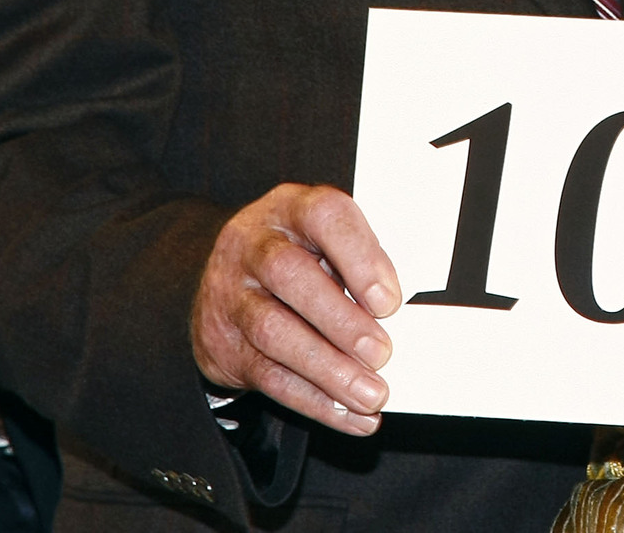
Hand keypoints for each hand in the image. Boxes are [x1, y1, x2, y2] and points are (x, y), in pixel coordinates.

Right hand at [190, 183, 400, 437]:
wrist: (227, 279)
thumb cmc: (300, 254)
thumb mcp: (326, 240)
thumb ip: (359, 262)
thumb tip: (400, 310)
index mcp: (292, 207)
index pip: (324, 216)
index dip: (360, 256)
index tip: (390, 300)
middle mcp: (254, 245)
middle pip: (290, 276)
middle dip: (342, 320)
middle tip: (383, 353)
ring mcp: (231, 295)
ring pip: (274, 333)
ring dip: (329, 370)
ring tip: (372, 394)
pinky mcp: (223, 345)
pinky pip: (268, 377)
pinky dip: (314, 401)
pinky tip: (348, 415)